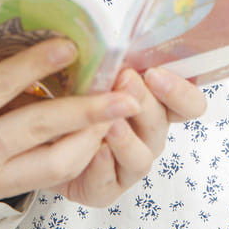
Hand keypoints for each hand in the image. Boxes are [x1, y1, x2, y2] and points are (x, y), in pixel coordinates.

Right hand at [0, 35, 140, 228]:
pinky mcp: (10, 188)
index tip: (68, 46)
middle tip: (120, 88)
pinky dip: (83, 151)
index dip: (32, 68)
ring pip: (54, 162)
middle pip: (35, 129)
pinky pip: (54, 174)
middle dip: (83, 109)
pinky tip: (102, 126)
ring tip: (121, 108)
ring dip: (93, 135)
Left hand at [50, 66, 207, 206]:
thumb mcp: (93, 71)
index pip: (190, 104)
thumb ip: (113, 60)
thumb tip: (116, 40)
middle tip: (124, 80)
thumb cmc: (73, 94)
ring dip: (127, 138)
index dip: (180, 91)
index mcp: (156, 106)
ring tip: (110, 123)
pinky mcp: (104, 189)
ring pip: (141, 158)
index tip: (156, 73)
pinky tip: (93, 150)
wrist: (38, 133)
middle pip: (160, 124)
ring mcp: (128, 165)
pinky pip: (109, 182)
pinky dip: (101, 166)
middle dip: (143, 101)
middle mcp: (148, 136)